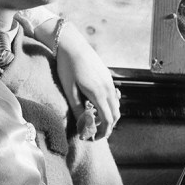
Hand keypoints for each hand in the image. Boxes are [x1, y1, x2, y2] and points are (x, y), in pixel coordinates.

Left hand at [55, 21, 119, 138]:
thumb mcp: (69, 90)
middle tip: (95, 133)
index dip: (103, 132)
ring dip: (108, 116)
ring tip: (93, 119)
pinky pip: (113, 96)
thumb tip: (83, 126)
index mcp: (99, 93)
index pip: (108, 119)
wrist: (72, 45)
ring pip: (116, 105)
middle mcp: (108, 88)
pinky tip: (94, 105)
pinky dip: (108, 105)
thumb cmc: (68, 67)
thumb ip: (78, 109)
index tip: (93, 139)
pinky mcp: (108, 77)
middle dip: (108, 126)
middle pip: (116, 114)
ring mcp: (110, 82)